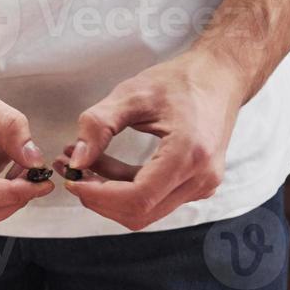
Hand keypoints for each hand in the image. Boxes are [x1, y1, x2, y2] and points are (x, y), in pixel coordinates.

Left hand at [56, 49, 250, 230]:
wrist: (219, 77)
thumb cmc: (180, 80)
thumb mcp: (132, 93)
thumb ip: (99, 125)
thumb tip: (76, 161)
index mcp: (188, 153)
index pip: (137, 197)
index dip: (98, 195)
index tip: (71, 179)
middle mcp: (201, 178)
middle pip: (140, 212)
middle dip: (98, 198)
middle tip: (71, 171)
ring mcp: (202, 186)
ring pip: (145, 210)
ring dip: (109, 194)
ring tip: (82, 163)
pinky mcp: (197, 185)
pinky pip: (155, 199)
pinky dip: (124, 189)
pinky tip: (104, 165)